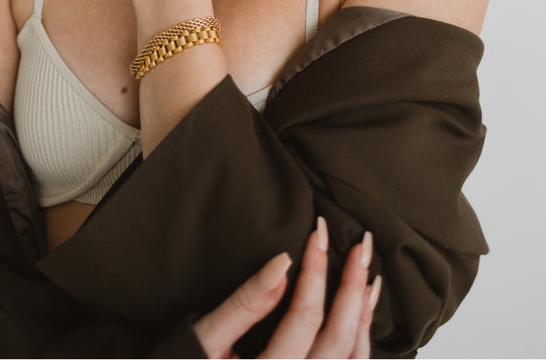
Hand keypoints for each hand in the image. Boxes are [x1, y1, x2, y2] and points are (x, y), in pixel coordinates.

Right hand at [193, 219, 380, 358]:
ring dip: (364, 317)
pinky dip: (360, 344)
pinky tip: (362, 318)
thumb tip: (282, 263)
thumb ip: (245, 305)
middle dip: (352, 287)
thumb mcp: (205, 340)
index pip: (304, 317)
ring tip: (369, 275)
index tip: (318, 231)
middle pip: (338, 338)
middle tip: (362, 244)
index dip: (315, 270)